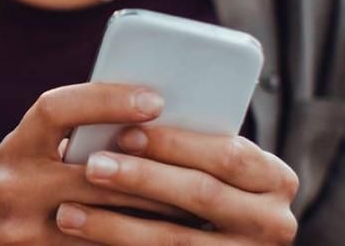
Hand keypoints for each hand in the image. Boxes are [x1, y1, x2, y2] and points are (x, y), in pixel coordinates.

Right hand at [0, 83, 183, 244]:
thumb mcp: (15, 161)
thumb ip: (60, 145)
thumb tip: (135, 125)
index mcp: (12, 149)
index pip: (56, 110)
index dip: (105, 99)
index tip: (154, 99)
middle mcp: (13, 186)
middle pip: (96, 173)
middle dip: (153, 169)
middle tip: (205, 165)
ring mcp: (22, 231)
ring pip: (104, 222)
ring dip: (153, 216)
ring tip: (198, 209)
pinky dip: (128, 243)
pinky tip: (160, 241)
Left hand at [54, 125, 299, 244]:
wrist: (218, 243)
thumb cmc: (205, 186)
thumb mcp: (212, 165)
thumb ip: (189, 146)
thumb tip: (128, 111)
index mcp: (275, 179)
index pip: (227, 154)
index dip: (175, 143)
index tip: (125, 132)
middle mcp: (274, 223)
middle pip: (201, 195)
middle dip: (142, 179)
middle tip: (92, 166)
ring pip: (176, 241)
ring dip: (116, 226)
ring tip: (68, 213)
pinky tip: (85, 241)